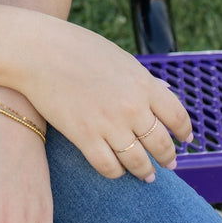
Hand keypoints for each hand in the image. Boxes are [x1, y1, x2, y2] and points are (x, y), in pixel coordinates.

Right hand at [20, 18, 191, 182]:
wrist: (37, 51)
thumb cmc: (76, 48)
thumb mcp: (118, 57)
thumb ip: (142, 79)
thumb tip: (165, 91)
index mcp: (143, 83)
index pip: (177, 117)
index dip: (184, 132)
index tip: (184, 140)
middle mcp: (132, 107)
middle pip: (161, 144)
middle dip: (168, 157)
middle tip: (169, 163)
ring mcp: (109, 124)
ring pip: (138, 161)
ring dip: (145, 171)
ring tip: (146, 175)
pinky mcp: (84, 137)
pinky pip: (109, 167)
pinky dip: (117, 172)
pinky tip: (117, 170)